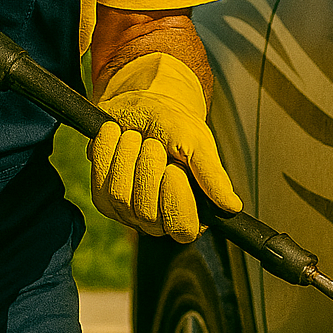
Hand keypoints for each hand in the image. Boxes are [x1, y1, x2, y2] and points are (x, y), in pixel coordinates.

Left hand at [90, 52, 241, 243]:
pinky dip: (107, 151)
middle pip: (146, 212)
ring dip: (127, 156)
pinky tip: (116, 135)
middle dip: (149, 168)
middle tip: (154, 144)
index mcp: (192, 212)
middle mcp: (160, 221)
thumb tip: (232, 206)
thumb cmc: (177, 126)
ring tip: (137, 137)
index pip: (183, 228)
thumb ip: (212, 175)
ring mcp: (129, 213)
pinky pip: (99, 183)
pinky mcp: (104, 200)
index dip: (176, 198)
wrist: (145, 105)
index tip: (174, 166)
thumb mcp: (198, 143)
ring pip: (119, 197)